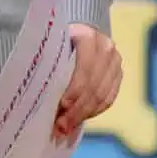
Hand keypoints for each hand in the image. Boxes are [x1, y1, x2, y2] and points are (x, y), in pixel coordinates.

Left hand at [53, 24, 121, 139]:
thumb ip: (48, 63)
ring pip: (103, 95)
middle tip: (60, 126)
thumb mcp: (52, 44)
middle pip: (94, 86)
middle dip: (77, 109)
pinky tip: (80, 119)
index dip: (74, 90)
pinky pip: (109, 98)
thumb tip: (38, 95)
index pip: (84, 69)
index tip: (61, 106)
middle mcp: (105, 47)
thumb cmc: (58, 39)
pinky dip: (94, 111)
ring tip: (67, 127)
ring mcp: (115, 61)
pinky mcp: (118, 73)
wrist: (79, 29)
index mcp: (87, 36)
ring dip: (84, 114)